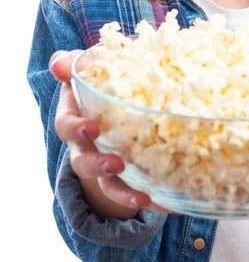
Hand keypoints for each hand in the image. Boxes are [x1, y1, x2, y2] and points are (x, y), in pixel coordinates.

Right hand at [49, 50, 180, 217]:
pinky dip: (152, 197)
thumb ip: (73, 65)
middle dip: (98, 166)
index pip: (66, 126)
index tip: (92, 128)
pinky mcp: (128, 171)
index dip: (76, 128)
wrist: (116, 94)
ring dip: (123, 192)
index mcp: (75, 115)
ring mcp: (106, 159)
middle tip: (116, 165)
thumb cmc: (99, 78)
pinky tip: (169, 203)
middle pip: (83, 162)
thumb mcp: (87, 68)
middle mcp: (86, 143)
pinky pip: (136, 188)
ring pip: (107, 183)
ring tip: (142, 197)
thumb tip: (60, 64)